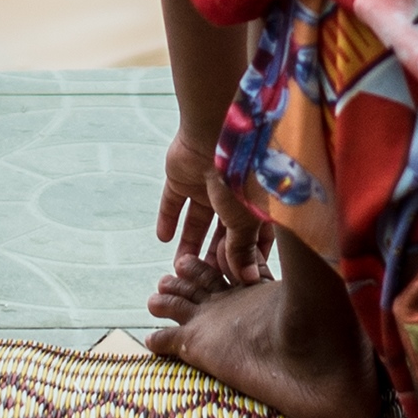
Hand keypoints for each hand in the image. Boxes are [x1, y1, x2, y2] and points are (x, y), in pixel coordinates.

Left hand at [156, 128, 267, 283]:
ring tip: (178, 269)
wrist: (216, 134)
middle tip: (202, 282)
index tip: (234, 283)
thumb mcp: (246, 220)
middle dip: (213, 256)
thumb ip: (242, 248)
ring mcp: (206, 184)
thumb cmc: (241, 177)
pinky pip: (172, 201)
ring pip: (197, 220)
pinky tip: (162, 238)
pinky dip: (167, 218)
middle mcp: (231, 195)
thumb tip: (247, 278)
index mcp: (255, 204)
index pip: (252, 239)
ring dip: (189, 243)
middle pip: (222, 233)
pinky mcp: (181, 176)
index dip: (244, 260)